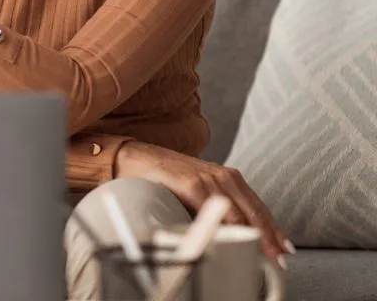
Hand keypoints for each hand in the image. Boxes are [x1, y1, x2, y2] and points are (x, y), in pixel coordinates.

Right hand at [115, 141, 293, 267]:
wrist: (132, 156)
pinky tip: (233, 239)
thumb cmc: (161, 176)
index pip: (258, 207)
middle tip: (279, 259)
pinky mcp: (190, 184)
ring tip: (264, 255)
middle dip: (269, 237)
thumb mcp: (195, 189)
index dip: (273, 230)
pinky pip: (214, 209)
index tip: (284, 249)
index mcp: (226, 177)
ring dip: (254, 235)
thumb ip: (213, 205)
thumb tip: (230, 234)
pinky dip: (227, 226)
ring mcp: (206, 179)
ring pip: (239, 213)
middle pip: (254, 211)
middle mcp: (221, 176)